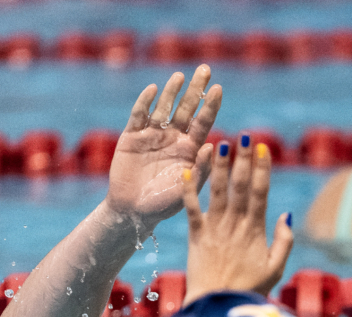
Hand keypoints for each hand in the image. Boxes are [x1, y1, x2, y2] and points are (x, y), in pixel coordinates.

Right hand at [105, 65, 221, 230]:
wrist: (133, 211)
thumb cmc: (164, 204)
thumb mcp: (187, 187)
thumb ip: (201, 168)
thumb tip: (214, 145)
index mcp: (189, 150)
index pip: (203, 122)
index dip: (211, 105)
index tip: (219, 88)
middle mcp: (173, 139)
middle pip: (186, 109)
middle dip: (195, 90)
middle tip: (205, 69)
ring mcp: (152, 136)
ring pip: (164, 108)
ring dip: (172, 92)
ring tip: (180, 76)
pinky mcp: (132, 137)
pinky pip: (139, 115)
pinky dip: (145, 102)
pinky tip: (154, 90)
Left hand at [182, 137, 294, 303]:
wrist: (216, 306)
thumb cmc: (249, 290)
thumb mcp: (276, 268)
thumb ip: (283, 241)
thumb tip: (286, 214)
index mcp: (256, 230)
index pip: (261, 192)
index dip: (262, 169)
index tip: (262, 148)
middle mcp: (235, 224)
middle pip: (241, 186)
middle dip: (242, 159)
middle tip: (244, 136)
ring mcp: (215, 228)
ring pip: (218, 190)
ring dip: (219, 166)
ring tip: (219, 143)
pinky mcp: (196, 235)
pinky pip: (192, 208)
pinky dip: (189, 189)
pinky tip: (187, 170)